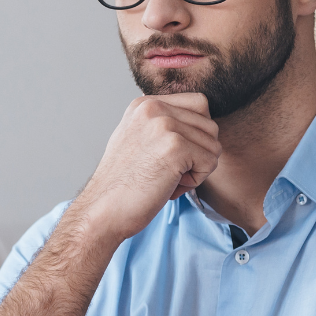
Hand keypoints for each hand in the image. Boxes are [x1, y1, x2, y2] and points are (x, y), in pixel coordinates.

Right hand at [74, 93, 219, 243]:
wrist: (102, 211)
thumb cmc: (122, 186)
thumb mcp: (137, 140)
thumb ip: (162, 125)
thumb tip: (199, 122)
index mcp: (144, 104)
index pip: (199, 105)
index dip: (194, 136)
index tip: (167, 157)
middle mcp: (153, 108)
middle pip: (209, 126)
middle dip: (197, 155)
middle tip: (166, 173)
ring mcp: (164, 125)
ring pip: (213, 145)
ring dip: (197, 169)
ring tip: (166, 179)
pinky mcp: (175, 146)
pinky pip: (210, 161)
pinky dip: (195, 181)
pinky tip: (168, 186)